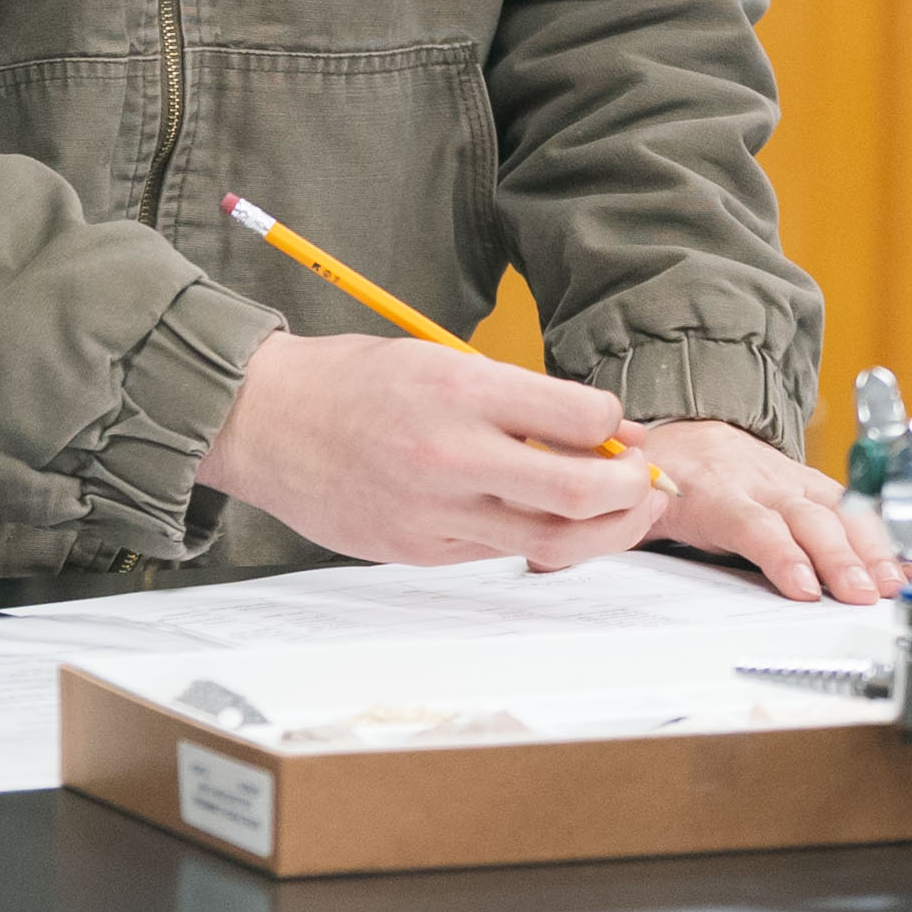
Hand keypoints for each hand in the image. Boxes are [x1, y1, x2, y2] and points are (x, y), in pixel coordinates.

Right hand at [194, 332, 666, 571]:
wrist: (263, 422)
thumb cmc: (352, 382)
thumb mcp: (438, 359)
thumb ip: (516, 397)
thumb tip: (602, 430)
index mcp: (458, 387)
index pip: (582, 417)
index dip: (619, 426)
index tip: (621, 429)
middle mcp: (450, 452)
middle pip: (581, 492)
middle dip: (634, 492)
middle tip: (648, 483)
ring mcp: (432, 511)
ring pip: (550, 540)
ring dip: (603, 531)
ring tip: (619, 513)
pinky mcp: (416, 549)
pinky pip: (498, 552)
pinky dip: (532, 538)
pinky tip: (536, 518)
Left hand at [633, 420, 900, 602]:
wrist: (688, 429)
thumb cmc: (662, 477)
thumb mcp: (634, 506)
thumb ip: (621, 531)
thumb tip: (582, 554)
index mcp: (713, 491)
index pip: (753, 524)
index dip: (781, 555)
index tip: (803, 587)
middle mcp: (759, 481)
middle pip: (807, 520)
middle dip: (840, 559)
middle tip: (865, 594)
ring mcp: (790, 479)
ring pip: (837, 509)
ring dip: (870, 547)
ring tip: (894, 583)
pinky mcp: (810, 482)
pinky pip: (850, 505)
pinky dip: (879, 533)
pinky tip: (901, 562)